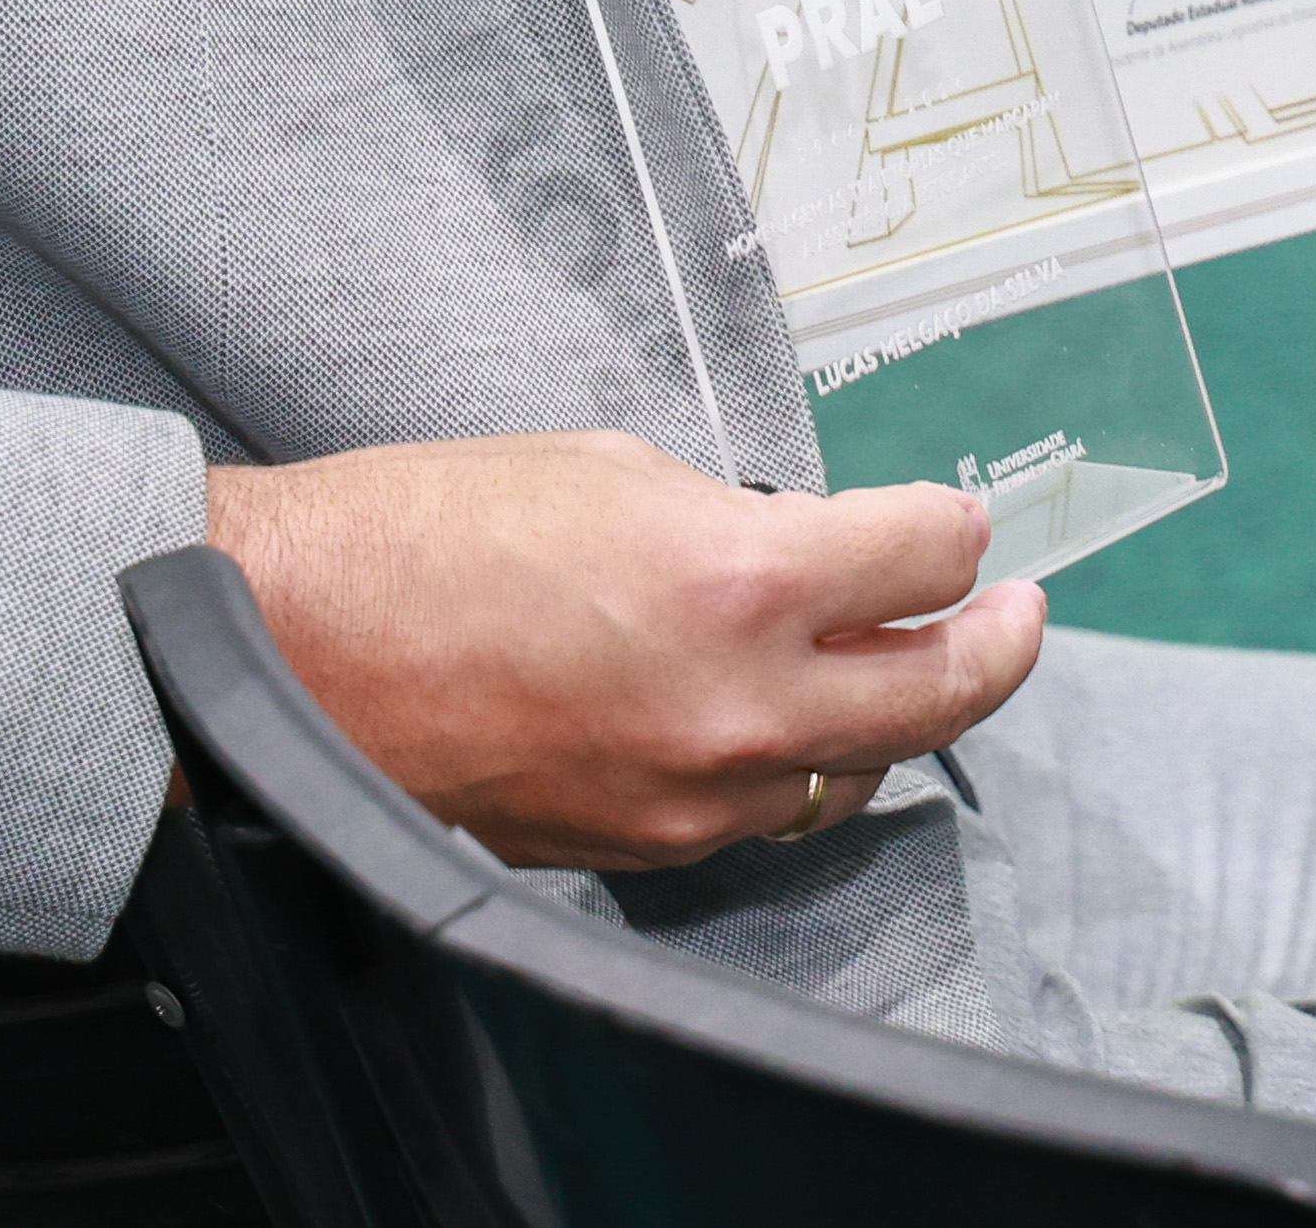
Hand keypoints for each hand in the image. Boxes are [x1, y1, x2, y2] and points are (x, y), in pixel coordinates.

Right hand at [203, 435, 1046, 870]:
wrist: (299, 641)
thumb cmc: (424, 535)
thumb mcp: (614, 469)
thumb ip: (739, 519)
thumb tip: (805, 550)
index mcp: (741, 580)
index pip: (928, 555)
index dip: (953, 526)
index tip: (956, 519)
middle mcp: (739, 704)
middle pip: (941, 691)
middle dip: (997, 644)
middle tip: (1017, 614)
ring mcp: (694, 794)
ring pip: (856, 770)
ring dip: (894, 715)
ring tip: (904, 664)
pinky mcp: (641, 846)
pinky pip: (760, 811)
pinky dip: (791, 762)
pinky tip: (781, 717)